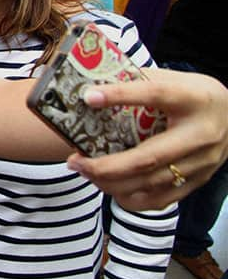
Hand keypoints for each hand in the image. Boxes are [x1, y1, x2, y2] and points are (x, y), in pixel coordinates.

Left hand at [68, 69, 227, 209]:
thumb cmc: (194, 94)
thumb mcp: (173, 78)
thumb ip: (139, 82)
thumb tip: (93, 84)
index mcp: (192, 99)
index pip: (155, 95)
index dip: (120, 95)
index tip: (88, 97)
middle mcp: (200, 135)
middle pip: (149, 157)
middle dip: (107, 165)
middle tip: (75, 160)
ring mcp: (202, 163)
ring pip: (152, 183)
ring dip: (111, 183)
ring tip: (84, 172)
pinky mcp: (199, 181)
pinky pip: (161, 199)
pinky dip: (130, 198)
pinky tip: (108, 187)